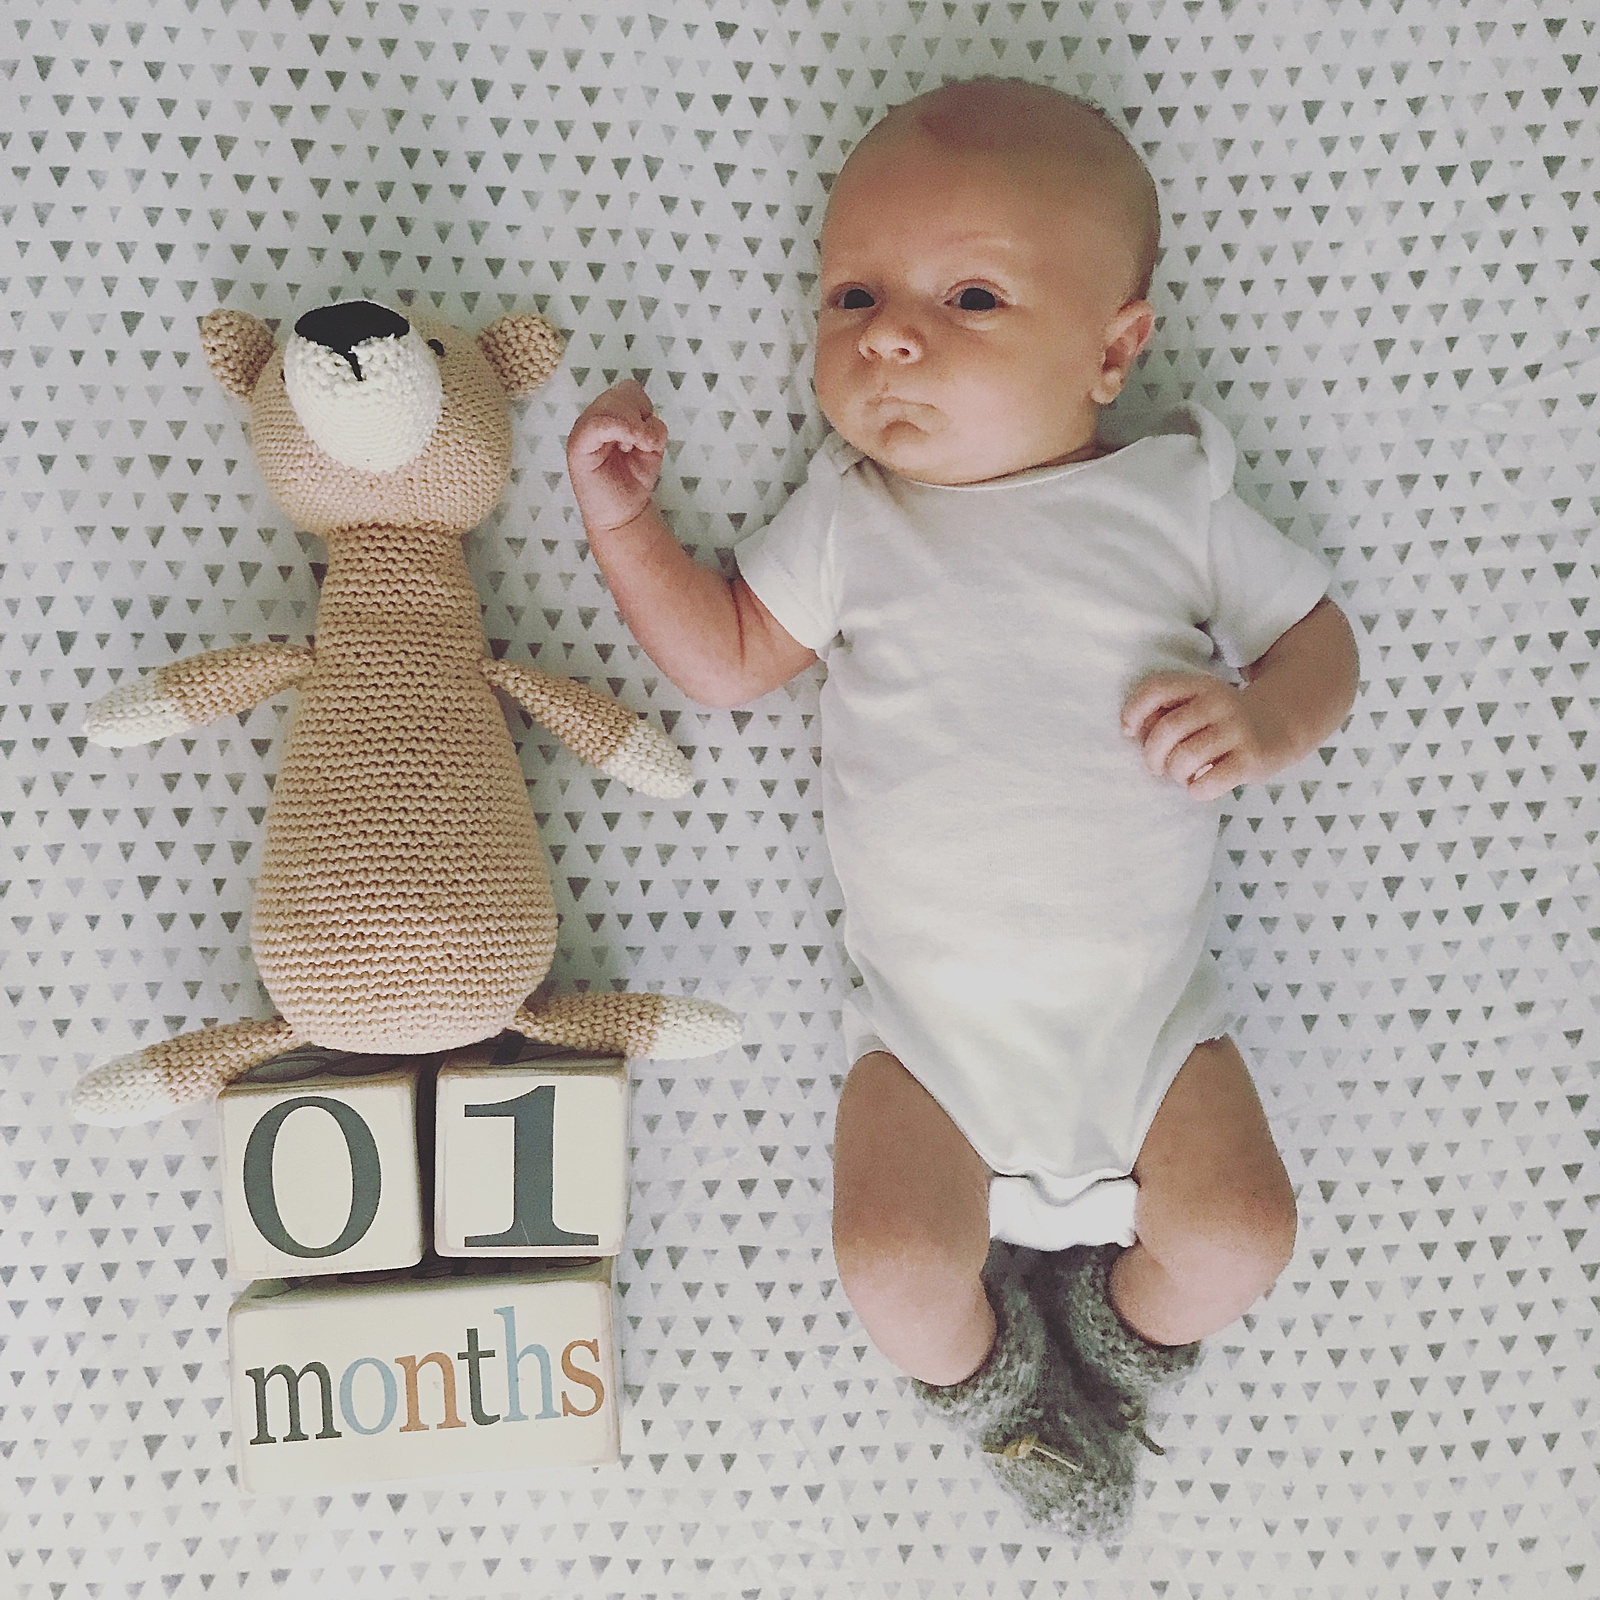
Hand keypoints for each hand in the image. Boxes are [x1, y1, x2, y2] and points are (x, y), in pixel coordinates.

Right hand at [566, 380, 669, 535]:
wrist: (622, 513)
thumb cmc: (632, 480)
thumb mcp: (650, 446)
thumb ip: (650, 425)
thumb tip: (645, 418)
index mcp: (610, 415)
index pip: (629, 390)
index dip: (645, 407)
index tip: (647, 436)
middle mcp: (595, 418)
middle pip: (623, 391)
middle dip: (641, 416)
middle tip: (642, 444)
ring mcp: (584, 429)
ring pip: (612, 403)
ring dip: (634, 425)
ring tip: (634, 449)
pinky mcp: (578, 444)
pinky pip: (598, 422)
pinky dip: (620, 429)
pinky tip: (629, 446)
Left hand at [1120, 671, 1278, 801]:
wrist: (1282, 723)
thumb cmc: (1223, 720)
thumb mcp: (1199, 703)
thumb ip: (1168, 712)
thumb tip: (1134, 733)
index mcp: (1200, 685)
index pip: (1156, 689)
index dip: (1134, 711)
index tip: (1128, 731)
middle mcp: (1219, 703)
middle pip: (1167, 729)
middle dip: (1152, 755)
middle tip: (1157, 767)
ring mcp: (1237, 730)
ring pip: (1185, 758)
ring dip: (1175, 774)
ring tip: (1183, 775)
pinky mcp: (1251, 759)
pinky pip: (1209, 782)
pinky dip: (1196, 790)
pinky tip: (1200, 786)